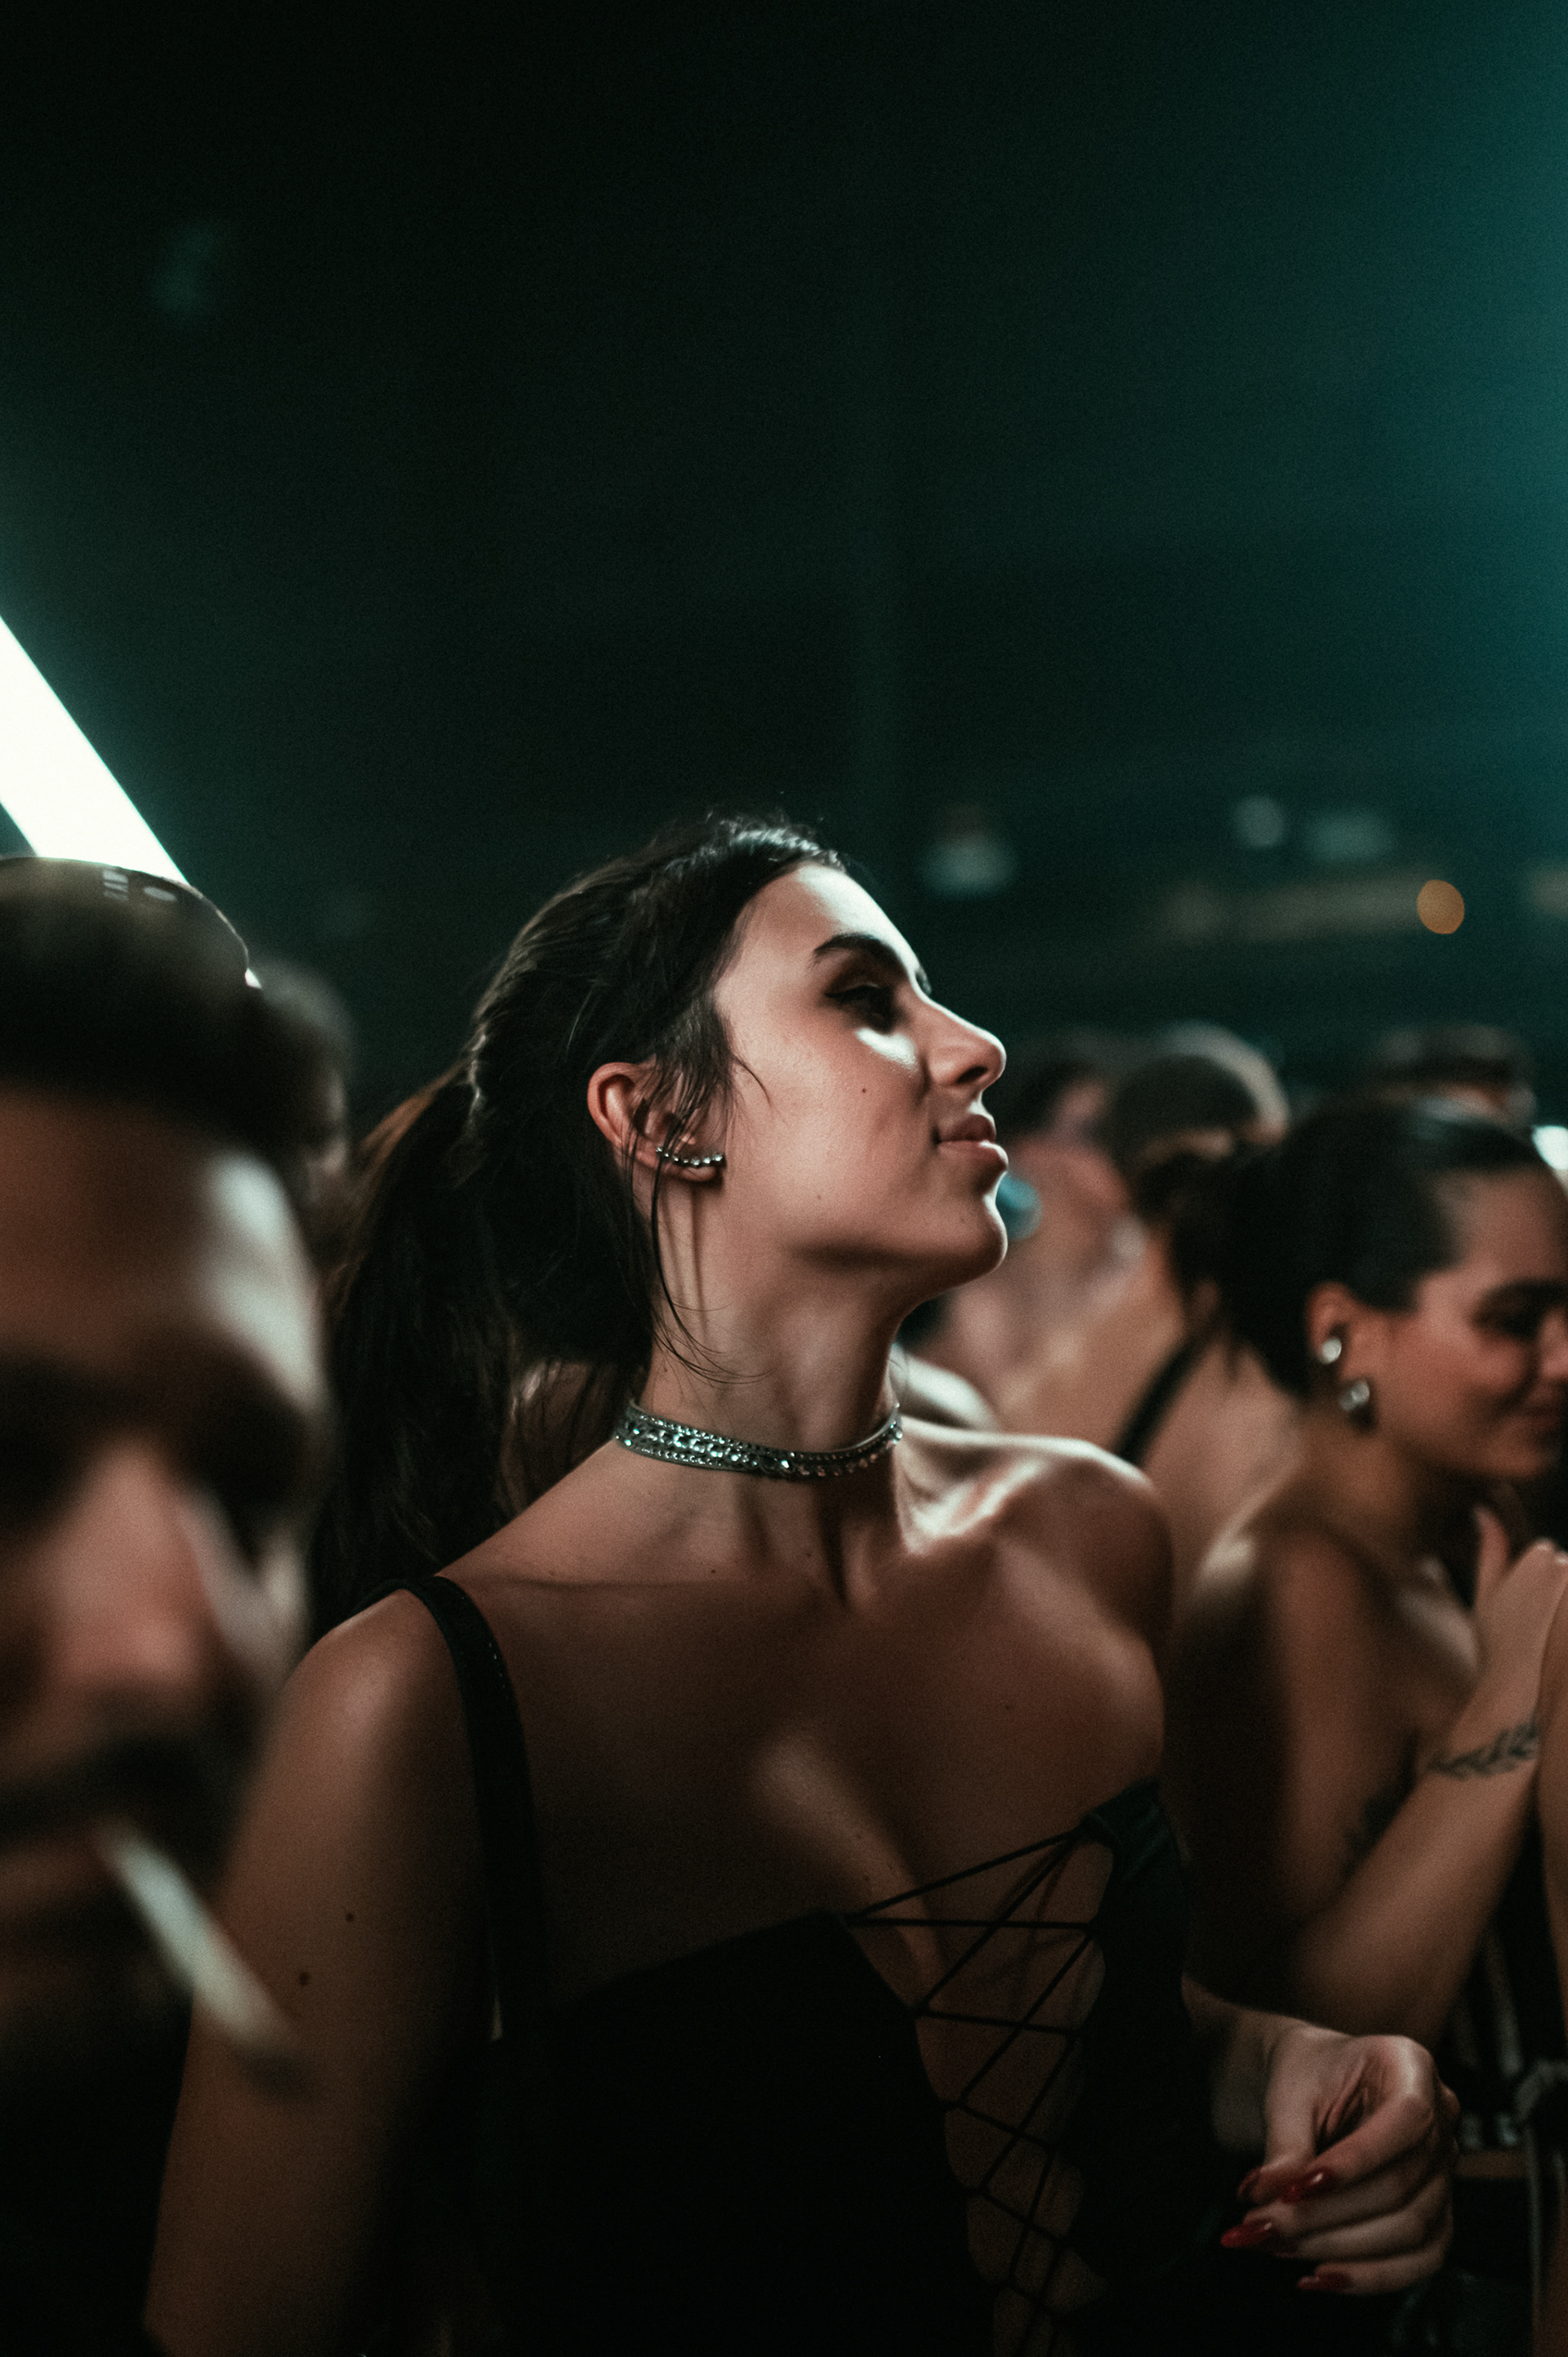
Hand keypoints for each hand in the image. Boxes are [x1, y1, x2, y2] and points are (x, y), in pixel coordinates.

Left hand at [1222, 2024, 1456, 2295]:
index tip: (1292, 2191)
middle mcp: (1443, 2119)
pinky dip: (1370, 2276)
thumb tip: (1266, 2197)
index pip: (1404, 2122)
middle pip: (1400, 2187)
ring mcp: (1446, 2170)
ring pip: (1411, 2230)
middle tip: (1261, 2225)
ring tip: (1275, 2244)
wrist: (1311, 2085)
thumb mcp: (1289, 2092)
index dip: (1353, 2164)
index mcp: (1412, 2066)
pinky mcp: (1437, 2214)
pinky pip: (1420, 2260)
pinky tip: (1318, 2276)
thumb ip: (1284, 2144)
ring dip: (1338, 2248)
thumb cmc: (1304, 2075)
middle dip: (1326, 2216)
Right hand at [1473, 1507, 1567, 1717]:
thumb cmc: (1498, 1650)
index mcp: (1542, 1559)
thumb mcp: (1486, 1597)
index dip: (1535, 1589)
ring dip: (1565, 1613)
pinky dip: (1567, 1626)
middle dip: (1558, 1600)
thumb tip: (1483, 1511)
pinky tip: (1561, 1646)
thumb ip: (1491, 1551)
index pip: (1549, 1559)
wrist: (1520, 1698)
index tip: (1525, 1616)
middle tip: (1540, 1635)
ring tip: (1554, 1642)